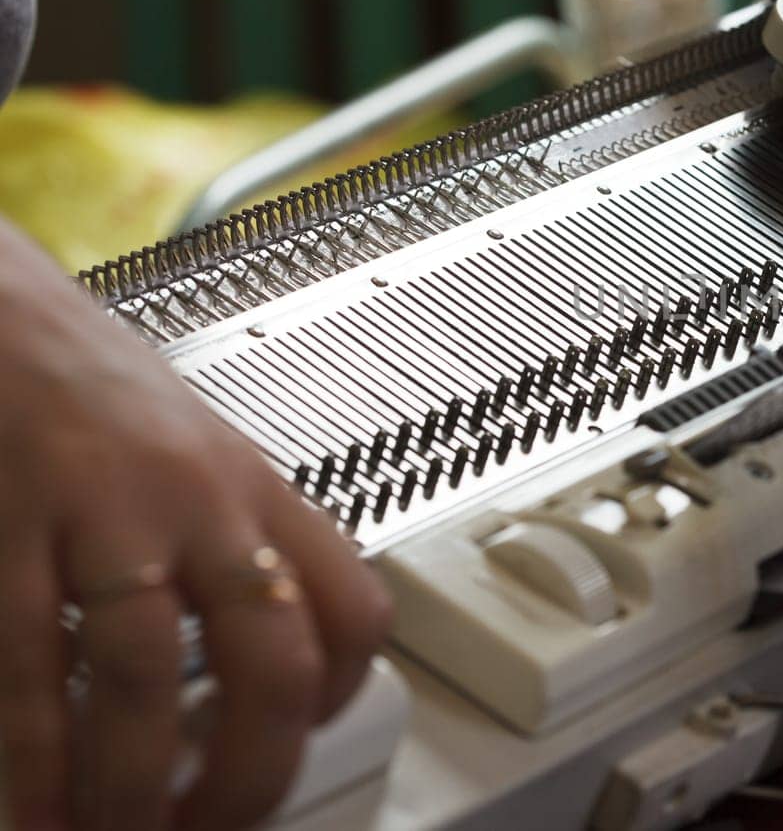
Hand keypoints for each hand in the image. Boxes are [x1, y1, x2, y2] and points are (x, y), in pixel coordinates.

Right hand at [0, 221, 391, 830]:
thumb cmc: (86, 390)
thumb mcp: (191, 458)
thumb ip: (224, 549)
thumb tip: (231, 672)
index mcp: (256, 486)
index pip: (354, 607)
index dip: (340, 698)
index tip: (297, 745)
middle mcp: (201, 500)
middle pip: (275, 661)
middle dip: (250, 775)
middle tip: (212, 828)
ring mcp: (105, 513)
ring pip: (147, 680)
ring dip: (132, 788)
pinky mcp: (10, 525)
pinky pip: (30, 667)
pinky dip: (34, 756)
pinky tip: (35, 807)